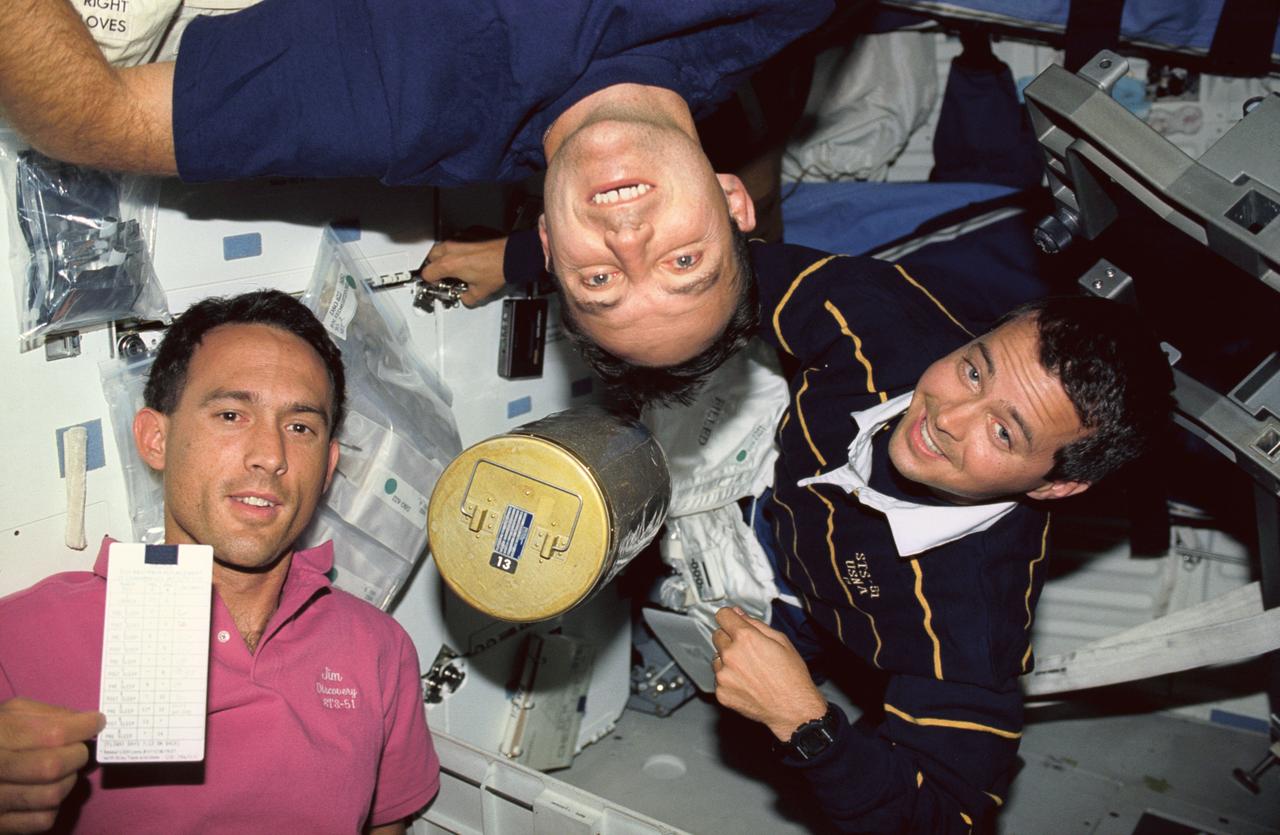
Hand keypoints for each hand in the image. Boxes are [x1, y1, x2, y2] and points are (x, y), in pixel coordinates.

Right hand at [0, 699, 103, 833]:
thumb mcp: (13, 713)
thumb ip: (49, 714)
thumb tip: (87, 721)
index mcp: (0, 736)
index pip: (53, 734)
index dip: (84, 727)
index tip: (96, 723)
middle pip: (54, 767)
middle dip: (77, 755)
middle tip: (76, 749)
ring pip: (53, 795)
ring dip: (68, 781)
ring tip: (62, 771)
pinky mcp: (1, 824)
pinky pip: (44, 819)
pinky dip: (53, 806)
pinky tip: (46, 791)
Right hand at [416, 237, 508, 306]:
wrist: (512, 256)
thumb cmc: (497, 269)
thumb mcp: (480, 292)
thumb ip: (467, 298)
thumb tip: (465, 298)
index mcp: (449, 264)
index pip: (426, 273)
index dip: (431, 282)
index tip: (439, 284)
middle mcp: (451, 249)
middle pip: (430, 257)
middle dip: (435, 267)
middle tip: (444, 276)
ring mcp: (459, 238)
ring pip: (442, 247)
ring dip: (445, 256)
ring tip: (457, 266)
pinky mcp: (469, 232)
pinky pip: (457, 240)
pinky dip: (459, 248)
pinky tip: (469, 256)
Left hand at [712, 607, 827, 741]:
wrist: (793, 709)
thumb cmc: (792, 676)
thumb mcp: (781, 641)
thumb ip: (756, 624)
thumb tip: (738, 613)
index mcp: (746, 638)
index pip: (723, 616)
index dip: (729, 617)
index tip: (731, 621)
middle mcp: (731, 655)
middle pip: (717, 636)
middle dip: (729, 639)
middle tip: (748, 651)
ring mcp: (724, 675)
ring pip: (717, 658)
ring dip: (727, 660)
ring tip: (749, 670)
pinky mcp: (721, 692)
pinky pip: (719, 679)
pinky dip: (729, 680)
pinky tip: (746, 684)